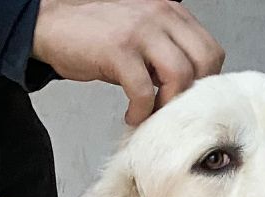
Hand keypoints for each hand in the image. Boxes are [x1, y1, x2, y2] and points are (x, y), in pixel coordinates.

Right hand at [32, 0, 224, 124]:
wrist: (54, 26)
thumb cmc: (94, 35)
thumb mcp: (141, 37)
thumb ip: (164, 53)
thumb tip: (184, 88)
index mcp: (171, 13)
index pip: (211, 51)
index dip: (203, 83)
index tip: (185, 102)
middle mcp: (162, 16)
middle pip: (204, 62)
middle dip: (190, 96)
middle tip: (170, 111)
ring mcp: (141, 31)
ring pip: (180, 75)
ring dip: (167, 106)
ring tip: (150, 115)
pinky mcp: (119, 50)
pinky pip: (144, 90)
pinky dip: (140, 112)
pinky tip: (131, 116)